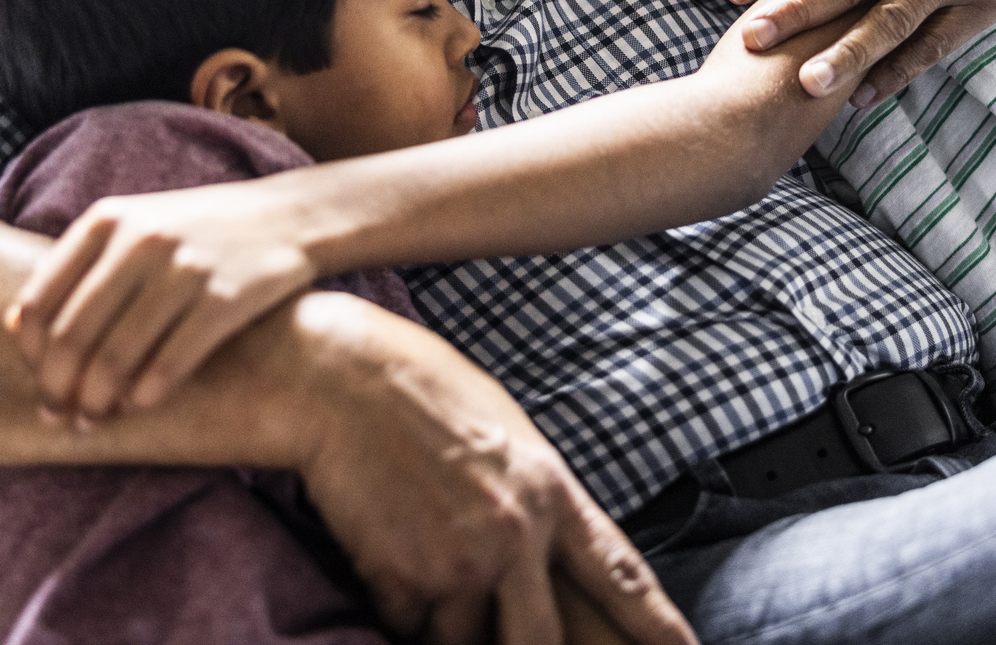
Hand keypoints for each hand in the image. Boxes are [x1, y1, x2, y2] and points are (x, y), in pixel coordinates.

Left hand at [6, 178, 319, 421]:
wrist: (291, 216)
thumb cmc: (201, 229)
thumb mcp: (135, 225)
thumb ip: (78, 266)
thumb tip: (14, 325)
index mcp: (107, 220)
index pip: (40, 302)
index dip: (31, 356)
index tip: (40, 383)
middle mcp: (140, 240)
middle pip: (72, 336)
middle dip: (59, 389)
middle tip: (59, 417)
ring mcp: (184, 269)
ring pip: (116, 357)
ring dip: (98, 401)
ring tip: (94, 421)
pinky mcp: (226, 298)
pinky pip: (169, 363)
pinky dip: (146, 394)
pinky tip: (140, 406)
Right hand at [290, 295, 695, 644]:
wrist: (339, 378)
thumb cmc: (421, 390)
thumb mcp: (507, 430)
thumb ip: (536, 494)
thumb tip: (549, 546)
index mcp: (551, 490)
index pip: (620, 573)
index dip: (657, 625)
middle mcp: (515, 534)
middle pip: (541, 643)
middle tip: (511, 640)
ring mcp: (457, 561)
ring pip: (463, 642)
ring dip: (446, 626)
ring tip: (421, 566)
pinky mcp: (400, 577)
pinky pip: (406, 627)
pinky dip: (400, 610)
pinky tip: (384, 555)